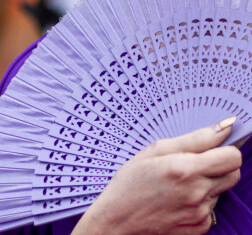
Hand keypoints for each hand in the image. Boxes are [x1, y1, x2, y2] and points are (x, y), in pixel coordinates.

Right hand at [72, 116, 241, 234]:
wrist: (118, 220)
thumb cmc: (130, 181)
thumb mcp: (156, 150)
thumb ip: (195, 138)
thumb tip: (225, 126)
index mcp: (186, 169)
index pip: (233, 157)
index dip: (224, 149)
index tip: (211, 147)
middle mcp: (198, 193)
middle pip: (233, 173)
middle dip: (218, 165)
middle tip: (192, 163)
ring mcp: (201, 213)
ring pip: (220, 190)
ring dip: (206, 183)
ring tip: (177, 183)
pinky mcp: (200, 227)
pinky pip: (212, 208)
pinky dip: (200, 201)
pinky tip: (177, 198)